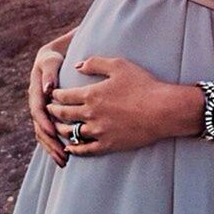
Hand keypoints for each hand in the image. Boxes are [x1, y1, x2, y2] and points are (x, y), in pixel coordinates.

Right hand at [28, 46, 68, 166]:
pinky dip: (55, 146)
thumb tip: (48, 89)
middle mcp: (36, 105)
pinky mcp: (48, 118)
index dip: (44, 123)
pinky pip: (49, 135)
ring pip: (44, 135)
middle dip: (51, 143)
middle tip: (63, 155)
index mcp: (35, 93)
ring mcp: (41, 113)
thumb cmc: (53, 59)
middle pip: (40, 128)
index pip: (38, 111)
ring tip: (65, 162)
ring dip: (53, 149)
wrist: (51, 59)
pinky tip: (65, 157)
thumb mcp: (50, 62)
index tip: (53, 133)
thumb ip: (49, 74)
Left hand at [46, 55, 174, 156]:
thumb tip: (76, 65)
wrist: (163, 110)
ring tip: (56, 127)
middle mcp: (90, 114)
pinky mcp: (108, 145)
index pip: (63, 96)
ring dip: (61, 129)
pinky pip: (85, 150)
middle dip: (53, 111)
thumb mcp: (119, 65)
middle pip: (63, 114)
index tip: (52, 94)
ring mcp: (99, 131)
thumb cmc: (143, 85)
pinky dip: (75, 149)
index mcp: (91, 95)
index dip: (54, 95)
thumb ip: (95, 63)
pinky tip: (70, 147)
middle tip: (49, 110)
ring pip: (71, 133)